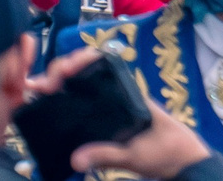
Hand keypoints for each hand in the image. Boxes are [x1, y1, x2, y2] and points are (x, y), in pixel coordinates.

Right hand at [29, 51, 211, 177]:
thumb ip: (107, 155)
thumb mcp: (136, 155)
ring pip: (80, 84)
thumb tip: (74, 159)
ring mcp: (111, 103)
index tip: (61, 72)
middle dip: (59, 71)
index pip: (98, 61)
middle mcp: (117, 91)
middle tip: (39, 86)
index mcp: (126, 90)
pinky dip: (65, 98)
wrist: (184, 163)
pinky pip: (82, 101)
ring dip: (59, 83)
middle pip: (83, 70)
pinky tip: (51, 104)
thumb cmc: (166, 151)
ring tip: (38, 91)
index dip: (76, 60)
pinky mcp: (108, 118)